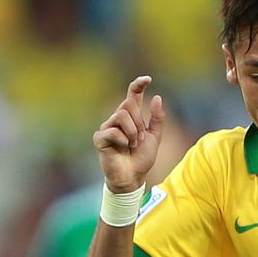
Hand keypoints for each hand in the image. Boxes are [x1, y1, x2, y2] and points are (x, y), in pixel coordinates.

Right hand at [94, 76, 163, 192]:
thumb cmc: (141, 158)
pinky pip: (113, 131)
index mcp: (130, 117)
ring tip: (131, 144)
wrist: (133, 177)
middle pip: (128, 104)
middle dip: (138, 122)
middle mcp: (117, 119)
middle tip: (138, 139)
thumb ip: (157, 118)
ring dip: (132, 132)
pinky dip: (123, 140)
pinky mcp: (100, 138)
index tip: (148, 79)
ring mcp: (107, 127)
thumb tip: (157, 97)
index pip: (132, 95)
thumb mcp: (154, 137)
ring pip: (121, 115)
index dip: (138, 84)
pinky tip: (123, 148)